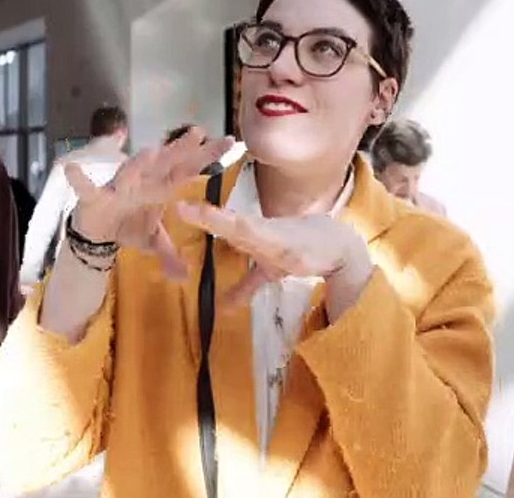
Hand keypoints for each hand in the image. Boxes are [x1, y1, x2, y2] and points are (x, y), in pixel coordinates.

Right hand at [65, 127, 233, 278]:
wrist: (97, 231)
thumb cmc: (128, 224)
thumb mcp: (152, 242)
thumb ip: (170, 255)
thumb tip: (185, 277)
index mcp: (160, 188)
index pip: (188, 170)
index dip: (207, 156)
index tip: (229, 141)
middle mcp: (142, 181)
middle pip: (164, 164)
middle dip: (180, 149)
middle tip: (198, 133)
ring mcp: (119, 188)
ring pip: (130, 173)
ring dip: (138, 164)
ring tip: (151, 153)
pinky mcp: (95, 198)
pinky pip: (86, 189)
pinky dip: (79, 181)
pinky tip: (71, 170)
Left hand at [174, 203, 372, 309]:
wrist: (338, 246)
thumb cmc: (302, 248)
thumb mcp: (268, 272)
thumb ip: (245, 287)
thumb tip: (224, 308)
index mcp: (249, 233)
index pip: (220, 223)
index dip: (199, 215)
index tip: (176, 207)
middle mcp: (258, 231)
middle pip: (226, 223)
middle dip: (203, 215)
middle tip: (177, 206)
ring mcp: (272, 238)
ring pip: (241, 227)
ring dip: (218, 219)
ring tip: (193, 211)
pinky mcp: (285, 251)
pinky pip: (266, 250)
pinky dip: (250, 250)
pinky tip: (236, 248)